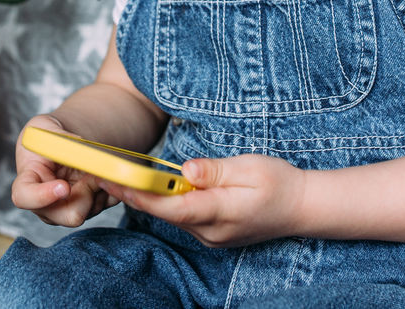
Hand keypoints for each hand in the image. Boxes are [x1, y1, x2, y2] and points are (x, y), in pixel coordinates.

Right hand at [10, 115, 113, 226]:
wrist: (62, 144)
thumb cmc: (47, 136)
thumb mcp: (45, 128)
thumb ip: (57, 139)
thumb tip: (79, 146)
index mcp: (28, 182)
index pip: (25, 198)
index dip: (43, 196)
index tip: (63, 187)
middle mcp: (47, 204)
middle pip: (69, 215)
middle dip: (86, 191)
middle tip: (93, 170)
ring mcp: (70, 210)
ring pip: (93, 208)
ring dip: (101, 183)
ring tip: (96, 163)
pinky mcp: (90, 208)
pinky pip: (109, 202)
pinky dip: (114, 185)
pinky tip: (103, 171)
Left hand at [100, 154, 306, 246]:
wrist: (302, 208)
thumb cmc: (279, 183)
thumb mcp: (249, 168)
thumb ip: (215, 171)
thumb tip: (185, 171)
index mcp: (221, 212)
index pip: (171, 207)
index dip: (141, 195)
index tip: (116, 180)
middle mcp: (212, 231)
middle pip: (165, 214)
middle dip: (134, 195)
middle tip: (103, 174)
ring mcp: (212, 237)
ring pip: (171, 217)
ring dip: (146, 200)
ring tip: (117, 177)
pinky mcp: (212, 233)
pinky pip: (182, 218)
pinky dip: (163, 204)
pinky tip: (148, 189)